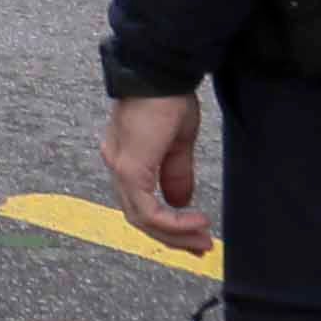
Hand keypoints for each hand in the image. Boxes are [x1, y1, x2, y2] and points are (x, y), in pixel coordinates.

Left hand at [105, 92, 212, 252]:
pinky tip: (195, 221)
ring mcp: (119, 167)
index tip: (197, 235)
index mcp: (125, 157)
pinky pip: (147, 210)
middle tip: (202, 248)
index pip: (140, 202)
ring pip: (141, 218)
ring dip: (175, 234)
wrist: (160, 73)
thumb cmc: (168, 98)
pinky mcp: (129, 168)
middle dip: (173, 237)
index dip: (167, 224)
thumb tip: (180, 201)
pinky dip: (172, 222)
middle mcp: (116, 163)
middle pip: (139, 216)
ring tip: (203, 239)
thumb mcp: (177, 142)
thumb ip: (175, 173)